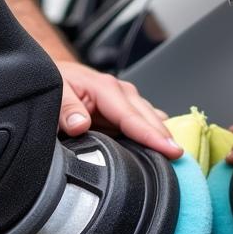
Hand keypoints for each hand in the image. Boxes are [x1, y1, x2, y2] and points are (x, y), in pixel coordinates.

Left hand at [56, 60, 180, 158]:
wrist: (51, 73)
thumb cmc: (53, 82)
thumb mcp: (53, 92)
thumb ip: (65, 109)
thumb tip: (80, 124)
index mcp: (105, 89)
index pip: (133, 117)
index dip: (153, 136)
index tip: (171, 150)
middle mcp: (120, 93)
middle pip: (149, 119)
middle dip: (166, 138)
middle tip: (181, 160)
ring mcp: (124, 101)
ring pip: (150, 120)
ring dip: (162, 137)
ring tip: (176, 159)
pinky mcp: (122, 111)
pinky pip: (143, 123)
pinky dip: (153, 135)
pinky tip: (162, 149)